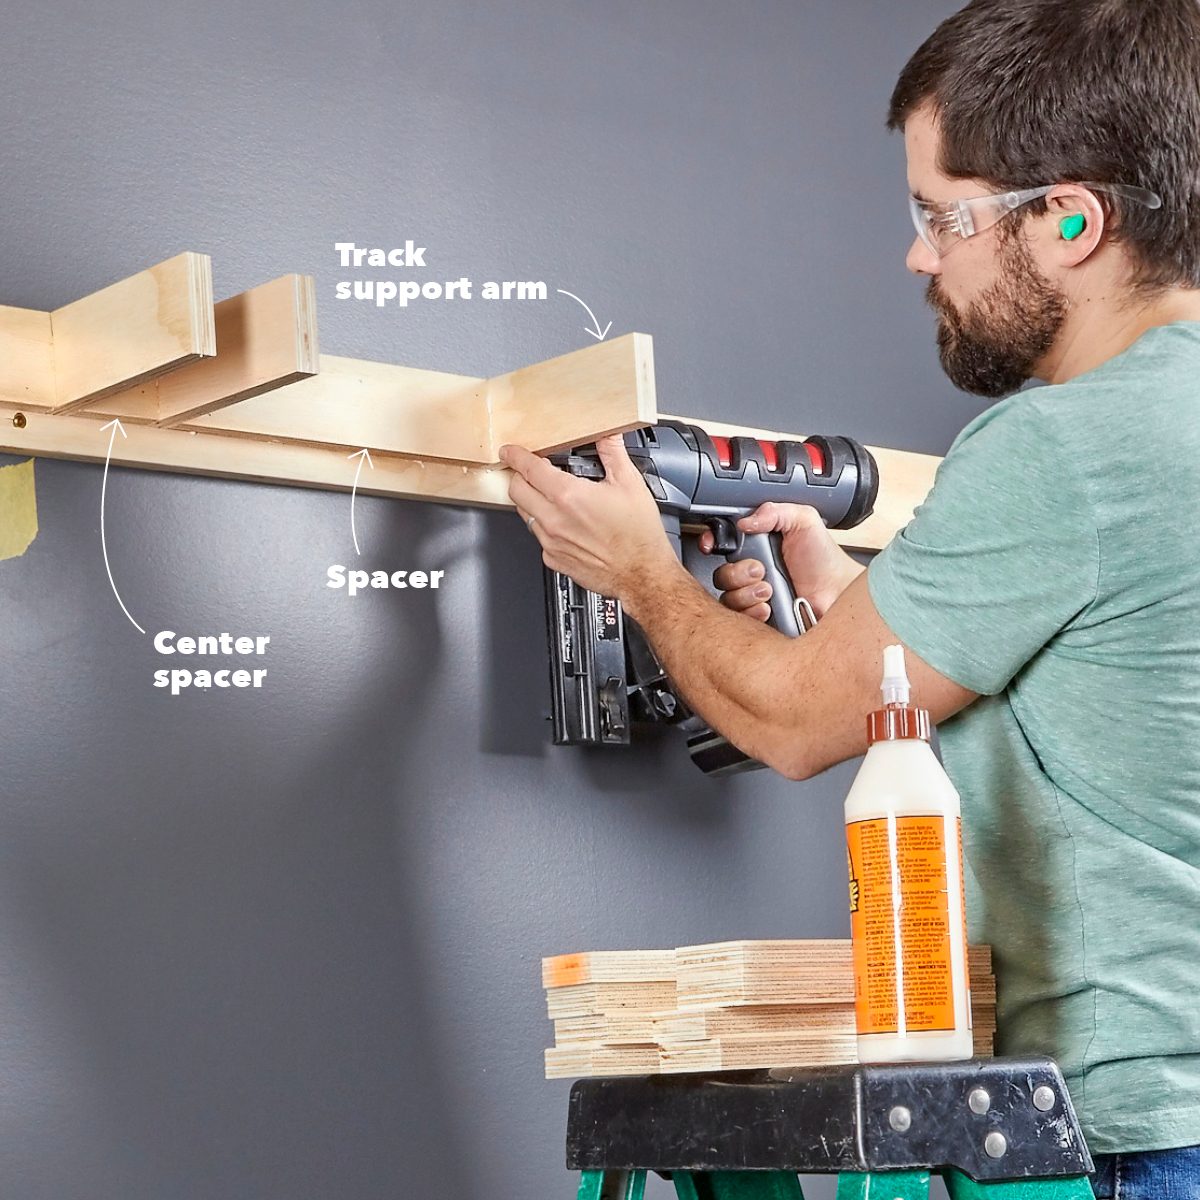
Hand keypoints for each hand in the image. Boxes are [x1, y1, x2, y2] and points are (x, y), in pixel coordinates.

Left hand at [499, 435, 682, 600]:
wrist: (643, 573)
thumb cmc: (639, 536)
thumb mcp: (630, 483)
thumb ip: (613, 453)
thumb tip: (607, 435)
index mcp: (570, 496)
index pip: (529, 469)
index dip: (516, 456)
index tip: (511, 451)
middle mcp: (555, 520)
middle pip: (516, 491)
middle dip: (519, 477)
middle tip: (531, 472)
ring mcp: (551, 542)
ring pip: (525, 514)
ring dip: (531, 501)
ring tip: (551, 497)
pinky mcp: (554, 560)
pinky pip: (538, 538)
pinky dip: (544, 527)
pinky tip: (563, 523)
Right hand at [700, 502, 864, 621]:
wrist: (838, 591)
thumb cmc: (824, 559)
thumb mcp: (804, 521)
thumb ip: (776, 511)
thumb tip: (746, 520)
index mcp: (757, 546)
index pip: (723, 543)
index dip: (712, 542)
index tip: (713, 544)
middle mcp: (751, 571)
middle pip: (721, 574)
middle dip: (737, 572)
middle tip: (760, 569)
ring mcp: (754, 595)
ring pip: (727, 597)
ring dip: (746, 592)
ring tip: (769, 589)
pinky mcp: (759, 618)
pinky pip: (739, 619)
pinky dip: (752, 612)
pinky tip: (769, 606)